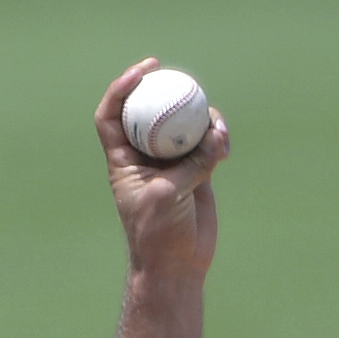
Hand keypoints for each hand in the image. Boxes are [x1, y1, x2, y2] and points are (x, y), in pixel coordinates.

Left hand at [95, 57, 230, 282]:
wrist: (177, 264)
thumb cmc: (159, 234)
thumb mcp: (169, 195)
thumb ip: (192, 163)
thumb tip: (215, 135)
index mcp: (123, 160)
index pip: (112, 116)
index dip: (121, 89)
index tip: (143, 73)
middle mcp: (144, 156)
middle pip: (151, 110)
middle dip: (165, 90)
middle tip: (181, 77)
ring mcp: (171, 161)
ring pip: (184, 123)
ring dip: (202, 119)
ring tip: (218, 130)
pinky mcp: (196, 169)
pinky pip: (208, 142)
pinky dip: (218, 139)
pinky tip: (226, 147)